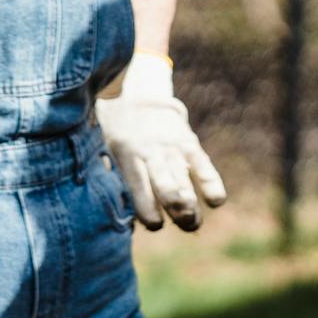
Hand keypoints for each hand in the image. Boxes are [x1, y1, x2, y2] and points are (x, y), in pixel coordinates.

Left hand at [95, 57, 227, 230]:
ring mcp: (172, 147)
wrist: (138, 94)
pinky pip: (203, 165)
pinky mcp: (189, 143)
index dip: (149, 213)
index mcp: (126, 155)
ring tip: (192, 223)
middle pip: (166, 186)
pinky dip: (211, 183)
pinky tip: (216, 201)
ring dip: (190, 205)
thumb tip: (112, 213)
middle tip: (182, 222)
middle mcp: (151, 152)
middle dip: (176, 209)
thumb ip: (108, 175)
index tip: (155, 224)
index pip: (139, 189)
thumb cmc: (115, 131)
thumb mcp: (101, 148)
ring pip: (184, 179)